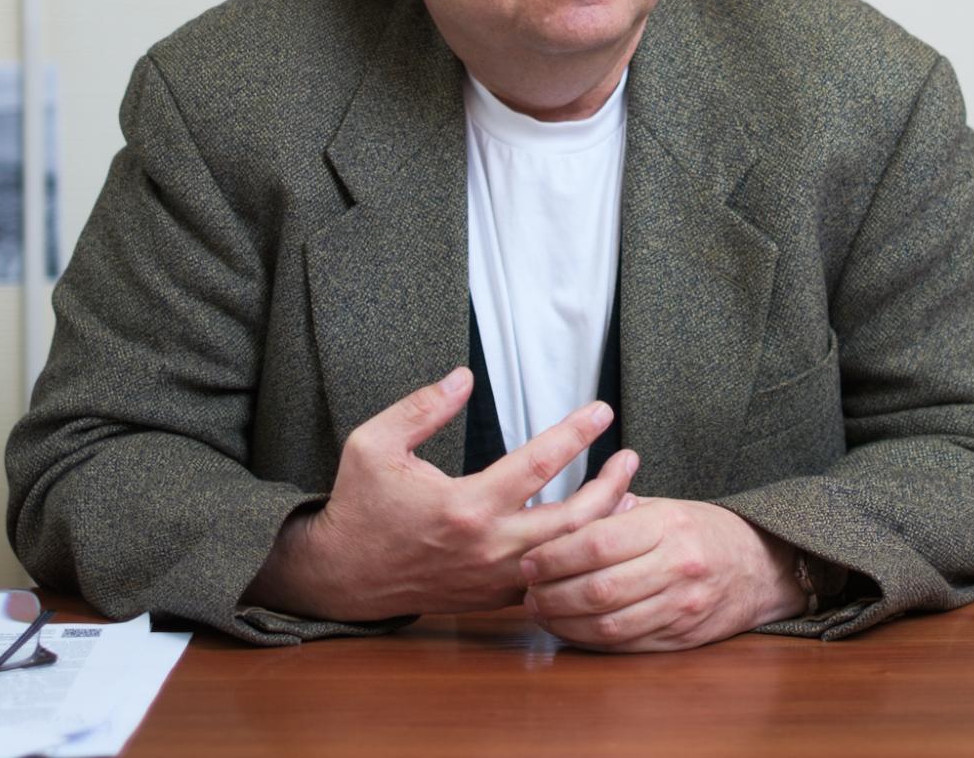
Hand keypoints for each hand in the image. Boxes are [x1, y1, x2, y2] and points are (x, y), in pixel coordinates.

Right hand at [245, 367, 638, 620]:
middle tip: (629, 456)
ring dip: (603, 524)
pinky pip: (551, 581)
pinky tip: (596, 535)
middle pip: (572, 519)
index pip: (537, 463)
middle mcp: (487, 546)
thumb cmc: (359, 505)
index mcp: (464, 505)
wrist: (343, 576)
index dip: (575, 433)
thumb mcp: (373, 443)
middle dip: (610, 485)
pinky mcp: (493, 596)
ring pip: (569, 556)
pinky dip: (577, 557)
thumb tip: (463, 377)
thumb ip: (421, 408)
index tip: (601, 410)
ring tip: (629, 493)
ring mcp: (494, 577)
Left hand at [519, 497, 808, 651]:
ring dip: (564, 622)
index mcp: (668, 525)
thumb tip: (563, 514)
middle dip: (552, 593)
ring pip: (609, 623)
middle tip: (526, 591)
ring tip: (541, 612)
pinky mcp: (682, 638)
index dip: (555, 555)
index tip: (529, 560)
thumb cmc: (704, 531)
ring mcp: (681, 606)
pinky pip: (626, 645)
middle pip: (599, 587)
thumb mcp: (667, 506)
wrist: (762, 567)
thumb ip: (617, 511)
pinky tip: (570, 630)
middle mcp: (677, 566)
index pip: (598, 542)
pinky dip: (590, 641)